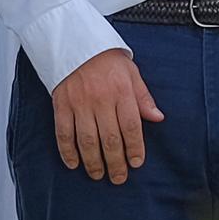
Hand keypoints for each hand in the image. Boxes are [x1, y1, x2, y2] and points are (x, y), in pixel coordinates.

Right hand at [51, 47, 164, 184]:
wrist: (75, 41)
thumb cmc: (106, 58)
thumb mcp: (131, 72)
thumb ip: (143, 97)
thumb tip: (157, 118)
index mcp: (122, 91)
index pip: (131, 127)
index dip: (134, 148)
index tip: (136, 163)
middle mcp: (101, 99)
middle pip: (110, 139)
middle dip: (116, 163)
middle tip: (118, 178)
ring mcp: (79, 103)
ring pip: (87, 141)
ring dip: (93, 162)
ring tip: (98, 174)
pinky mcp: (61, 104)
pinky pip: (64, 133)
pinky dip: (67, 151)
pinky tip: (73, 164)